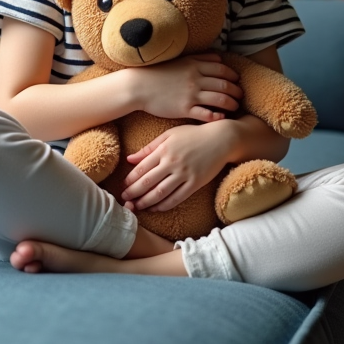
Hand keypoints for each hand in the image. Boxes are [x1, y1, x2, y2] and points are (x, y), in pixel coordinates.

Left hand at [120, 122, 236, 212]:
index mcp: (164, 150)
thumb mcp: (169, 135)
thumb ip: (149, 147)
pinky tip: (155, 208)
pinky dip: (164, 205)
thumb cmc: (193, 135)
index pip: (142, 168)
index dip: (130, 180)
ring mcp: (185, 174)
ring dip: (146, 202)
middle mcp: (173, 163)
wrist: (221, 139)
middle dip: (134, 193)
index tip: (123, 187)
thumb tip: (130, 159)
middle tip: (125, 201)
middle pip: (148, 182)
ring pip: (160, 193)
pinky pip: (177, 198)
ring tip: (136, 207)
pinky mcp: (195, 183)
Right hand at [132, 53, 242, 121]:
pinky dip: (217, 116)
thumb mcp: (180, 60)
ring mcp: (191, 94)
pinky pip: (206, 114)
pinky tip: (222, 118)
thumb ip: (201, 58)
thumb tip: (219, 58)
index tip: (238, 81)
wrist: (138, 86)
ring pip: (220, 99)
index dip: (234, 76)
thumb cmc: (158, 73)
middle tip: (241, 96)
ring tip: (236, 107)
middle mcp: (196, 79)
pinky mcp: (184, 109)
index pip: (223, 70)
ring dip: (232, 104)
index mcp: (195, 65)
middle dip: (237, 91)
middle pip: (225, 85)